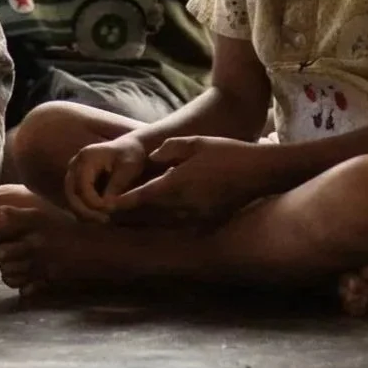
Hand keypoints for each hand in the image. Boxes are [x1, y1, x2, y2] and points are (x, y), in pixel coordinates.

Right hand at [64, 137, 149, 222]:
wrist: (130, 146)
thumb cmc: (132, 155)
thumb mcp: (128, 169)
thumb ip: (116, 187)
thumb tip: (105, 208)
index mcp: (86, 157)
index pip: (82, 187)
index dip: (93, 203)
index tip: (110, 212)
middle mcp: (74, 164)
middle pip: (71, 194)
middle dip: (86, 211)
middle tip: (105, 220)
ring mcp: (73, 172)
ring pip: (71, 199)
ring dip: (84, 213)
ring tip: (104, 219)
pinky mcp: (75, 180)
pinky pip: (75, 199)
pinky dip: (85, 209)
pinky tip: (100, 215)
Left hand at [108, 137, 277, 224]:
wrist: (258, 172)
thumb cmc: (227, 152)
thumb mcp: (196, 142)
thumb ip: (170, 149)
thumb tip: (153, 158)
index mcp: (178, 182)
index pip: (142, 197)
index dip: (123, 202)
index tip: (108, 205)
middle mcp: (183, 203)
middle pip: (148, 215)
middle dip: (129, 216)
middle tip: (110, 216)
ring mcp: (195, 215)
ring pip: (161, 222)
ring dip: (145, 222)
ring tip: (127, 221)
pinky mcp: (206, 222)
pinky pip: (179, 225)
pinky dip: (165, 224)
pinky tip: (158, 221)